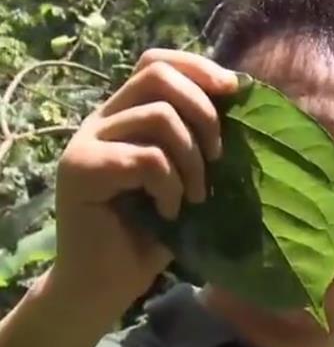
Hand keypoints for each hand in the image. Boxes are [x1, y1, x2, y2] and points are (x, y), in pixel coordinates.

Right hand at [51, 48, 238, 314]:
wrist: (107, 283)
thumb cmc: (153, 231)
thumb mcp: (186, 176)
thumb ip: (199, 138)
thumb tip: (239, 101)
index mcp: (127, 114)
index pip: (157, 63)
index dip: (197, 67)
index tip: (234, 90)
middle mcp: (103, 119)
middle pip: (157, 75)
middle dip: (203, 111)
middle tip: (218, 156)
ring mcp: (87, 141)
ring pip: (158, 116)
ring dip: (191, 160)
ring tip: (194, 196)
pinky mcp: (81, 169)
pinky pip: (147, 158)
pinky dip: (170, 186)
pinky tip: (168, 212)